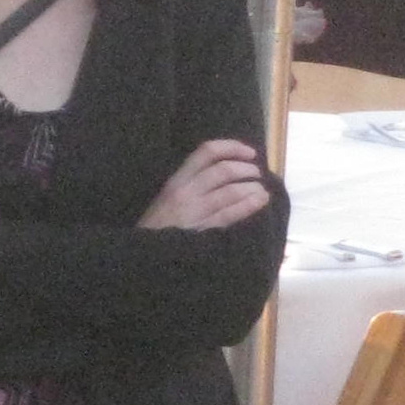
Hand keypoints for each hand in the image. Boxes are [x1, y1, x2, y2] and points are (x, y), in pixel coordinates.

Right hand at [141, 140, 269, 230]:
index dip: (232, 147)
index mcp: (176, 180)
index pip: (206, 152)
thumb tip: (226, 171)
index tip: (249, 153)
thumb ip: (191, 184)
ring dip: (251, 187)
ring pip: (230, 191)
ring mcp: (194, 211)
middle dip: (246, 169)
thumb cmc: (157, 228)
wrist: (143, 256)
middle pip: (223, 170)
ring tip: (262, 190)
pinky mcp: (201, 232)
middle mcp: (185, 191)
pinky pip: (229, 215)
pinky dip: (248, 205)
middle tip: (257, 174)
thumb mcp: (167, 198)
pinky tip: (260, 201)